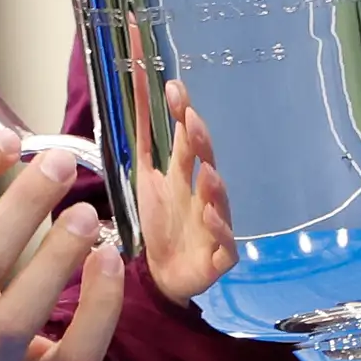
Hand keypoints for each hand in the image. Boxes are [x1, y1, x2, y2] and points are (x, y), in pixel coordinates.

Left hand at [134, 79, 239, 302]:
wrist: (164, 274)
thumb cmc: (161, 222)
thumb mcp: (146, 178)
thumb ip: (144, 142)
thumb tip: (135, 94)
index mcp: (187, 172)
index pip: (186, 136)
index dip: (182, 111)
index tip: (172, 85)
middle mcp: (204, 191)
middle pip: (205, 162)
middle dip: (199, 140)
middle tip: (189, 117)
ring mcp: (216, 220)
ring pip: (219, 200)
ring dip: (214, 185)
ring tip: (207, 171)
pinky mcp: (220, 254)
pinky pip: (224, 241)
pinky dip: (219, 228)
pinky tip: (209, 215)